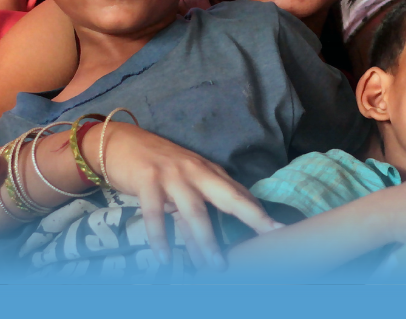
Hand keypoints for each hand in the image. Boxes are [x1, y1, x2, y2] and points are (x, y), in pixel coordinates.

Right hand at [86, 123, 282, 269]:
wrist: (124, 143)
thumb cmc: (158, 169)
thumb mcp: (181, 192)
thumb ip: (194, 223)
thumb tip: (206, 258)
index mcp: (208, 173)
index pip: (238, 194)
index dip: (259, 212)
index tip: (280, 228)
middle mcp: (196, 172)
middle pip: (228, 196)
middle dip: (251, 215)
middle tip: (270, 234)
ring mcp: (173, 175)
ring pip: (194, 210)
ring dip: (206, 239)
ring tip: (215, 265)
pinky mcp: (148, 180)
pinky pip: (155, 213)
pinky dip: (159, 237)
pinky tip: (164, 258)